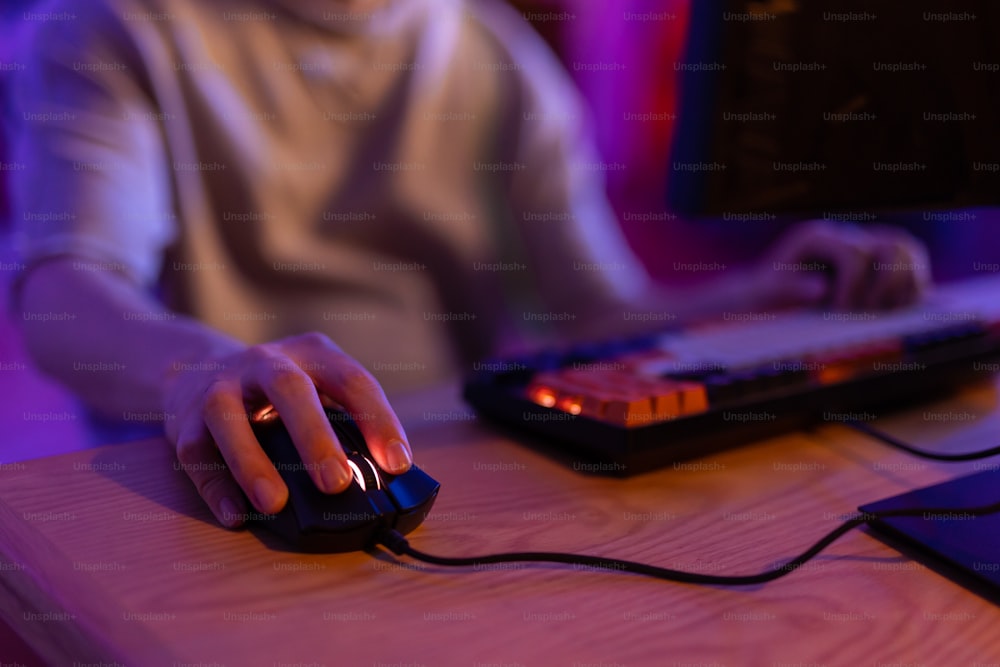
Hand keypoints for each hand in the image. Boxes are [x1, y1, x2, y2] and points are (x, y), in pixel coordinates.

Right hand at [163, 332, 412, 527]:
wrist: (199, 368)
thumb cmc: (279, 392)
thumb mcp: (317, 388)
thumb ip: (345, 423)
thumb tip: (381, 479)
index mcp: (312, 354)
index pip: (353, 381)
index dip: (378, 421)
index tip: (398, 464)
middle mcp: (267, 363)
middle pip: (291, 391)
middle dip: (315, 438)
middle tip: (337, 483)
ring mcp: (222, 387)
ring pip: (230, 420)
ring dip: (254, 465)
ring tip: (277, 504)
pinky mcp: (186, 419)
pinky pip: (197, 453)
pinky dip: (216, 487)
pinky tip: (236, 515)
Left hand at [752, 220, 931, 309]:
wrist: (769, 287)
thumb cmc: (766, 289)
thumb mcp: (769, 290)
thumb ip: (791, 289)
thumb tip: (822, 288)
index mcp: (817, 237)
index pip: (855, 253)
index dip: (854, 285)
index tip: (841, 310)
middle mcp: (844, 234)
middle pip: (892, 247)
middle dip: (884, 285)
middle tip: (865, 310)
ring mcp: (863, 242)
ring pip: (907, 250)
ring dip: (905, 284)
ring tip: (883, 308)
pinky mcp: (876, 257)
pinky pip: (912, 259)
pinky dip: (913, 283)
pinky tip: (895, 305)